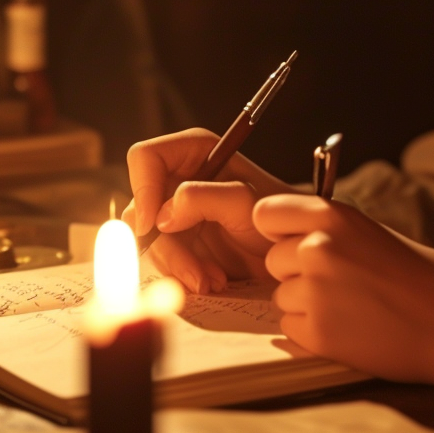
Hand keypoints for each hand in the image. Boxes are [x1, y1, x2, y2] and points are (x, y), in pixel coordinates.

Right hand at [124, 128, 294, 293]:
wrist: (292, 252)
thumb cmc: (277, 218)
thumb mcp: (245, 203)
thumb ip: (203, 197)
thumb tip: (160, 216)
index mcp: (193, 151)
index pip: (145, 158)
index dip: (143, 188)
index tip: (153, 225)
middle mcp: (178, 178)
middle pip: (141, 206)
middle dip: (165, 244)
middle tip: (195, 271)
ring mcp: (175, 212)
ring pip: (148, 240)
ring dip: (178, 265)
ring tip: (213, 279)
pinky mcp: (178, 241)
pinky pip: (161, 259)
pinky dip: (184, 274)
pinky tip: (212, 280)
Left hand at [253, 194, 433, 388]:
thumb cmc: (421, 275)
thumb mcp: (370, 233)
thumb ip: (325, 231)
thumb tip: (284, 237)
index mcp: (332, 216)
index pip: (266, 214)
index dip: (278, 231)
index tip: (292, 242)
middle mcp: (316, 248)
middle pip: (273, 260)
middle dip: (297, 273)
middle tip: (342, 284)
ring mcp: (314, 291)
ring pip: (282, 297)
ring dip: (307, 306)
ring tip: (352, 308)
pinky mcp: (317, 333)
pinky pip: (291, 329)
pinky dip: (313, 333)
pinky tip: (351, 329)